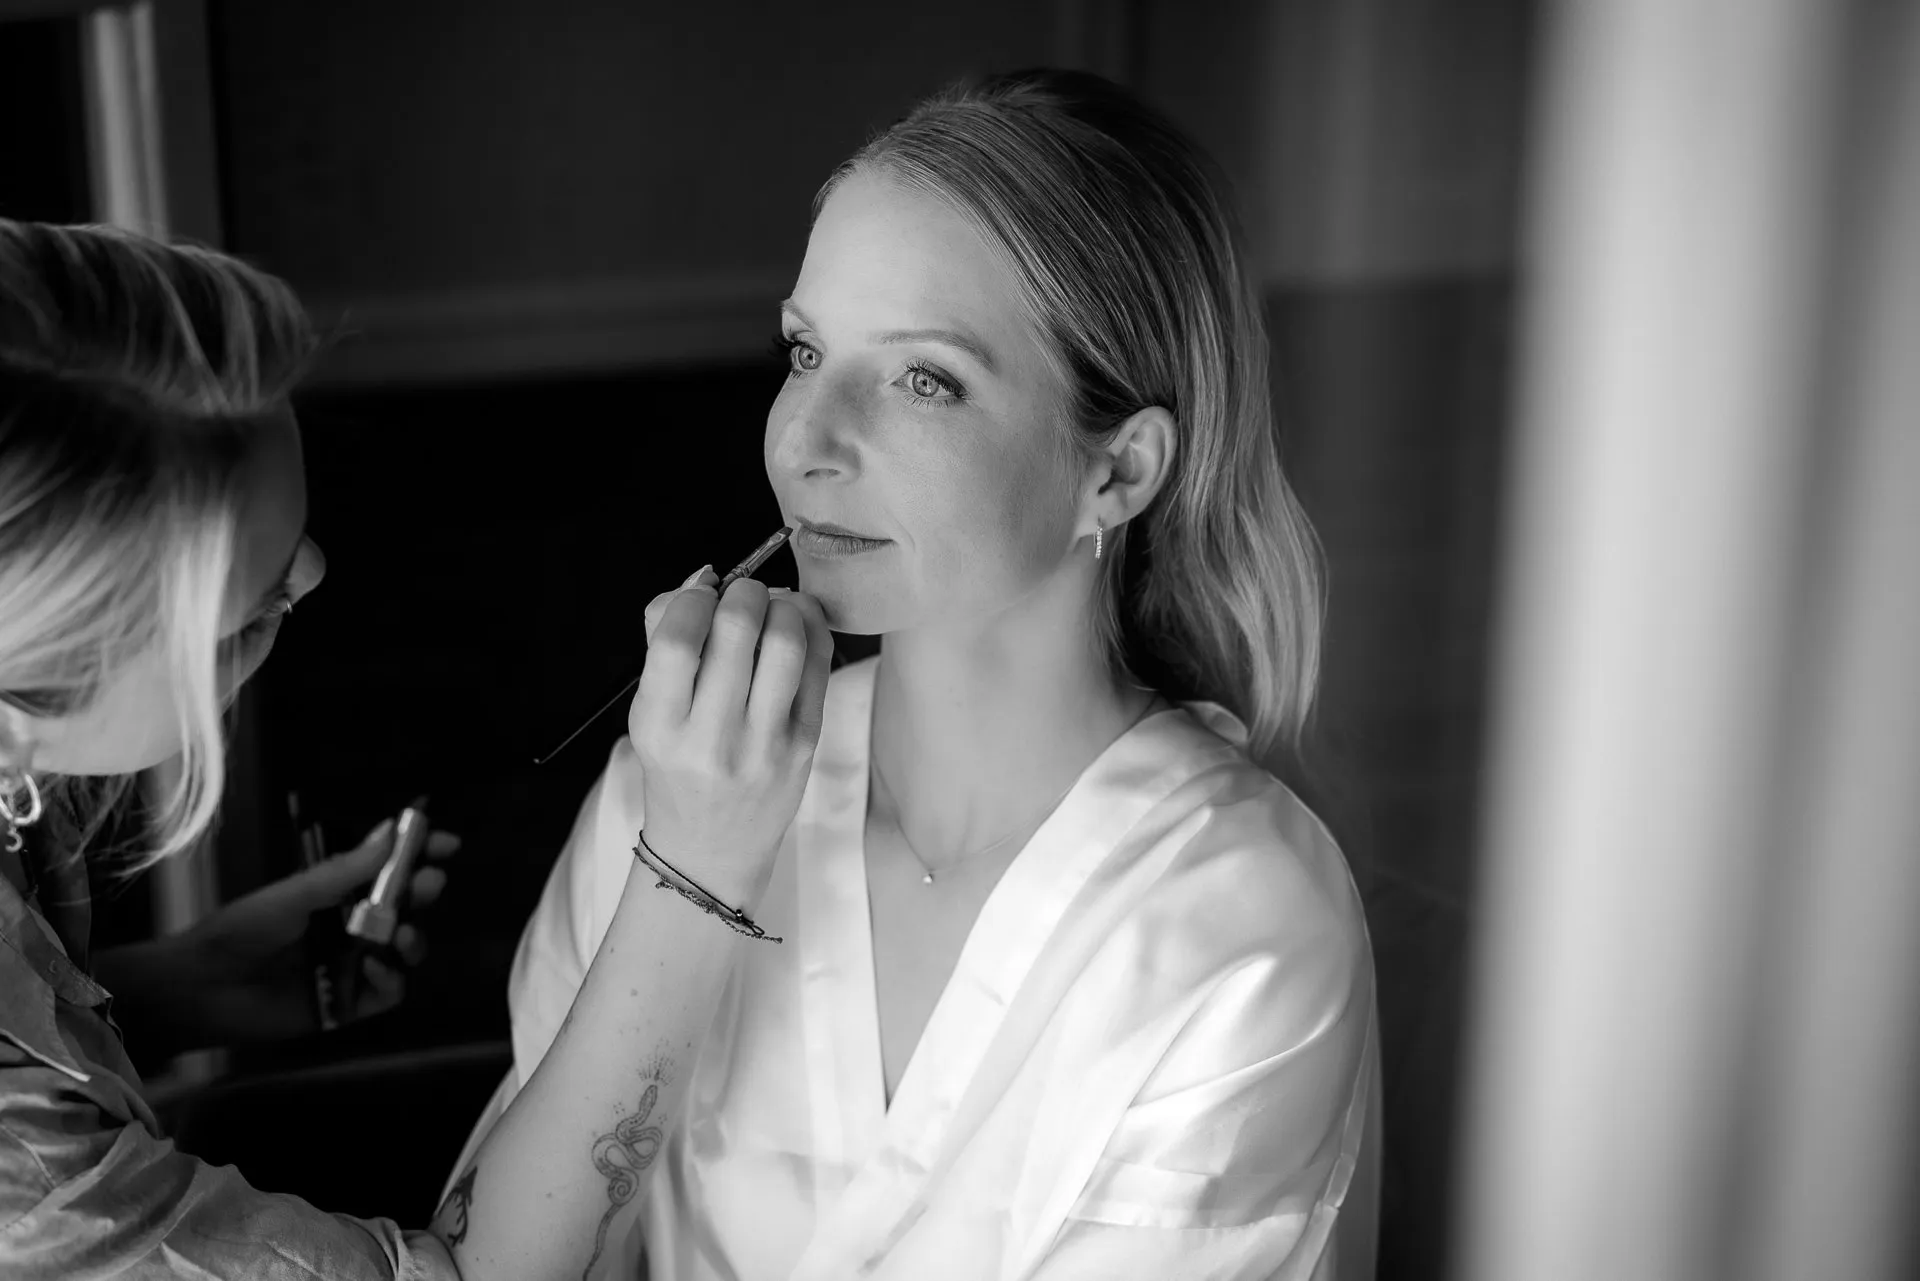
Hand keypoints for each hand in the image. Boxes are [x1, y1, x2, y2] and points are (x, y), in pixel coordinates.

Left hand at [179, 815, 461, 1040]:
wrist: (205, 988)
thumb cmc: (244, 931)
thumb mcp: (296, 894)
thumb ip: (347, 869)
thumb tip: (393, 828)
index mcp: (339, 894)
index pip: (390, 869)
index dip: (420, 855)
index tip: (447, 843)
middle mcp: (353, 927)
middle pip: (407, 907)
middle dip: (424, 892)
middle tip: (429, 884)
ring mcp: (354, 966)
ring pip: (406, 950)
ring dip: (415, 938)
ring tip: (402, 934)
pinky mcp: (350, 1005)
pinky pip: (389, 991)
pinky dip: (390, 979)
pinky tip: (373, 969)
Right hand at [630, 565, 832, 898]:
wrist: (713, 849)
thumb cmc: (678, 768)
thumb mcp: (649, 713)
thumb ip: (662, 640)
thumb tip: (702, 578)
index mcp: (660, 726)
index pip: (678, 639)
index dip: (693, 598)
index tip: (701, 596)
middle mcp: (713, 738)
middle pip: (738, 628)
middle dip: (743, 592)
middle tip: (741, 595)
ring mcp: (765, 744)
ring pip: (787, 639)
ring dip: (782, 603)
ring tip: (770, 607)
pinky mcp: (805, 744)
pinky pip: (818, 663)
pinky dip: (811, 625)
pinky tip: (797, 621)